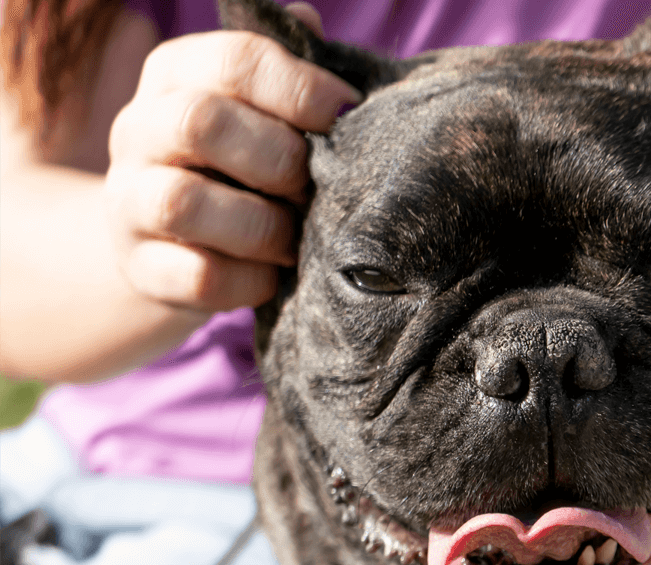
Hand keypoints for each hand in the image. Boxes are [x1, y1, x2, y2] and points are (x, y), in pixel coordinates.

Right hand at [104, 3, 357, 311]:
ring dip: (263, 226)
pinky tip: (273, 276)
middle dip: (279, 159)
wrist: (172, 245)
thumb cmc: (241, 165)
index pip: (235, 61)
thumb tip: (307, 21)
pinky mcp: (140, 268)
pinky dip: (250, 280)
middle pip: (201, 122)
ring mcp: (129, 201)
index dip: (301, 89)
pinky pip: (197, 275)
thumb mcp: (260, 110)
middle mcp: (139, 129)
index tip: (347, 116)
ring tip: (296, 238)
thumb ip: (287, 70)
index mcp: (176, 74)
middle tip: (313, 187)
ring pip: (184, 202)